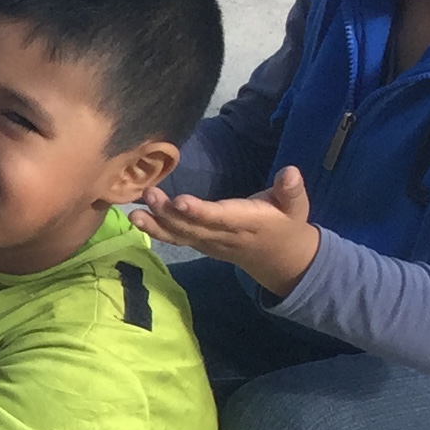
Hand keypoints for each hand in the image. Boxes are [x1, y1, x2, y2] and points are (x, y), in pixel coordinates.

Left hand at [133, 166, 321, 296]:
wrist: (279, 257)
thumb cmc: (286, 223)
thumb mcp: (296, 206)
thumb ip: (291, 190)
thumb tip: (290, 172)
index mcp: (247, 223)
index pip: (220, 217)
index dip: (200, 211)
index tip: (179, 201)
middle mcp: (224, 236)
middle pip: (192, 227)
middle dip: (168, 214)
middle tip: (147, 194)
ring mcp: (209, 243)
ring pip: (180, 236)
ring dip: (155, 225)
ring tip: (133, 213)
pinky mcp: (200, 244)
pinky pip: (176, 239)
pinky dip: (156, 231)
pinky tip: (136, 219)